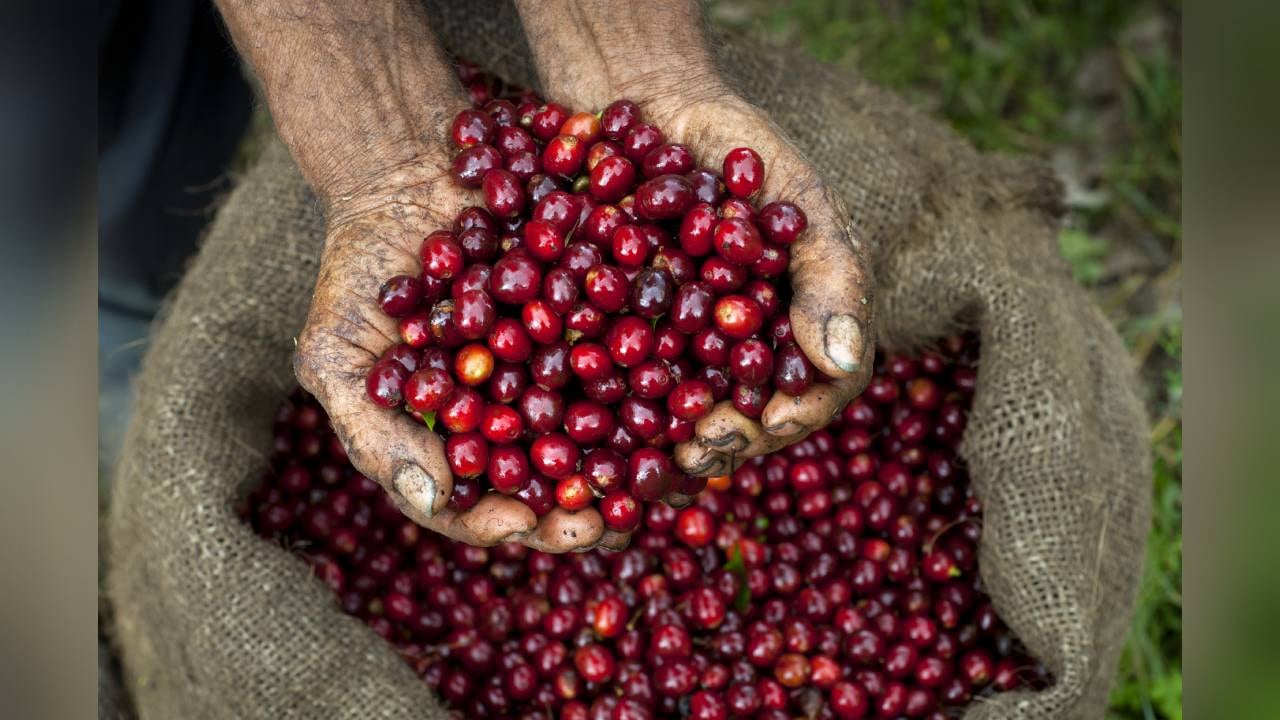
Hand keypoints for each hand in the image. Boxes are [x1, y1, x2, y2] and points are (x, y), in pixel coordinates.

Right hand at [295, 155, 622, 550]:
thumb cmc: (358, 274)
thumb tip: (434, 502)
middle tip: (615, 521)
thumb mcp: (336, 355)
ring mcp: (565, 367)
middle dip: (586, 505)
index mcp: (461, 440)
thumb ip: (374, 432)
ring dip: (638, 456)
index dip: (504, 521)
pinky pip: (633, 349)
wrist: (404, 175)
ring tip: (661, 473)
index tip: (526, 524)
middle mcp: (520, 414)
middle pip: (558, 478)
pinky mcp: (600, 315)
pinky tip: (683, 386)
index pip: (482, 503)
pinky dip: (659, 371)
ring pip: (608, 427)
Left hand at [515, 0, 875, 476]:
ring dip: (672, 446)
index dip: (798, 413)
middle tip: (702, 446)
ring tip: (654, 457)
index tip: (771, 423)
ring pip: (684, 418)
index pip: (815, 388)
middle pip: (748, 418)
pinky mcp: (619, 344)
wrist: (645, 107)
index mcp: (795, 324)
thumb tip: (843, 361)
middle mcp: (741, 350)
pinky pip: (619, 390)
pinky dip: (610, 414)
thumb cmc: (735, 145)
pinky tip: (591, 428)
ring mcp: (680, 352)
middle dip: (729, 441)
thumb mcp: (794, 194)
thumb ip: (828, 271)